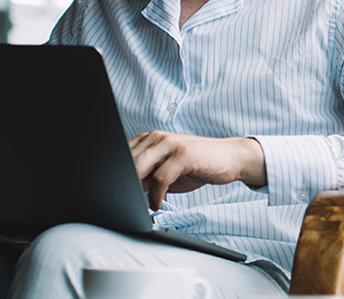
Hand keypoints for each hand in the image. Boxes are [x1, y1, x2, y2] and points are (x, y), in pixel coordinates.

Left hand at [129, 131, 266, 209]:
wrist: (229, 157)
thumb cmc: (197, 165)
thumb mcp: (167, 170)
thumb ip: (146, 176)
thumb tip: (124, 192)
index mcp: (150, 139)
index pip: (122, 155)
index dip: (116, 174)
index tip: (114, 194)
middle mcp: (157, 137)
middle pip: (128, 161)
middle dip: (123, 184)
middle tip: (124, 204)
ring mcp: (170, 144)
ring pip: (140, 167)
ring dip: (136, 191)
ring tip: (141, 206)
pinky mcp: (183, 154)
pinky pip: (160, 178)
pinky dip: (156, 195)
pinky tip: (158, 204)